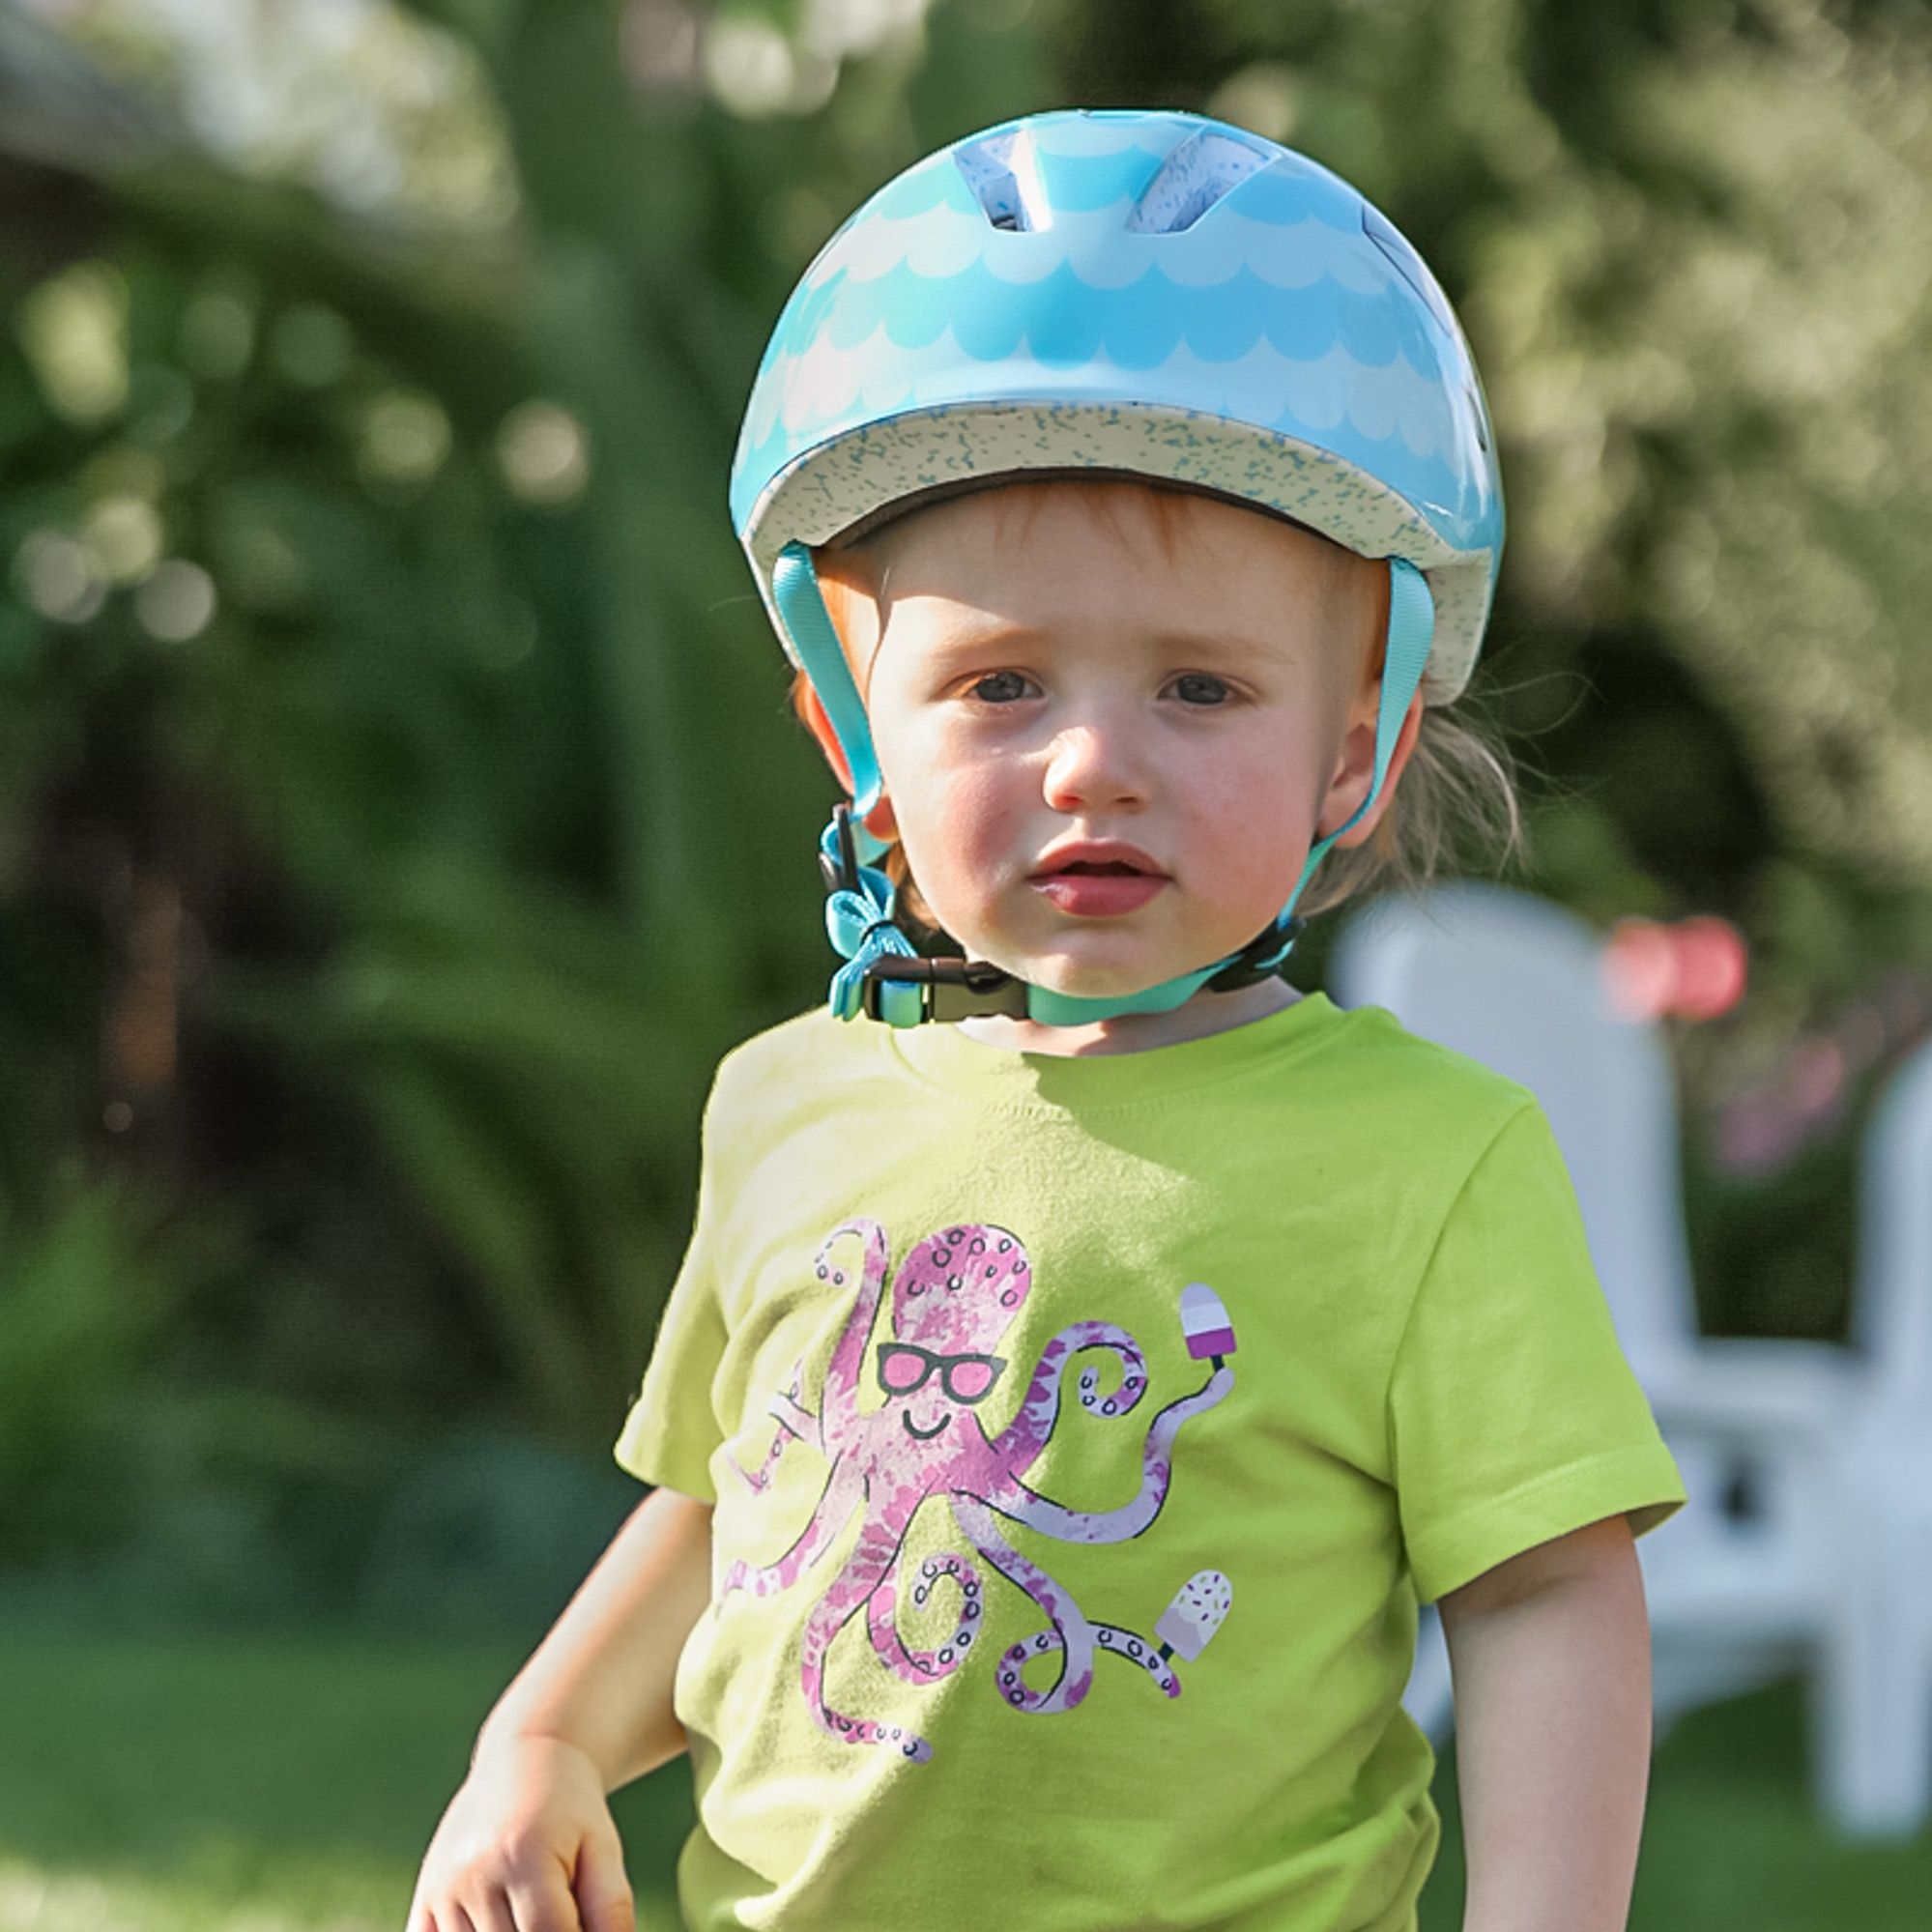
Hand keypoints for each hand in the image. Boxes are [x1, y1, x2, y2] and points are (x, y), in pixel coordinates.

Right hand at [406, 1733, 634, 1931]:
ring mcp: (443, 1889)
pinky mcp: (425, 1899)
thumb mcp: (602, 1849)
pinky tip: (496, 1920)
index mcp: (523, 1855)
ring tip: (527, 1906)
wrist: (522, 1760)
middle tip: (561, 1908)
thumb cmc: (571, 1810)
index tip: (582, 1922)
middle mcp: (475, 1874)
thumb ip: (611, 1910)